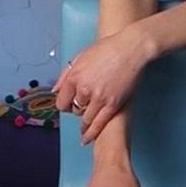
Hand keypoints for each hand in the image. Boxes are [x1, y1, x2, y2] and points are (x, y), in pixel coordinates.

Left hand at [54, 25, 154, 142]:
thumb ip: (65, 74)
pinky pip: (99, 124)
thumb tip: (55, 89)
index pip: (61, 102)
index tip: (68, 104)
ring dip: (84, 121)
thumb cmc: (106, 49)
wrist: (130, 49)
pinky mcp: (113, 105)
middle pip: (74, 110)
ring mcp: (99, 99)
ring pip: (85, 119)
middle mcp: (84, 90)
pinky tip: (87, 138)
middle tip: (83, 106)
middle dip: (76, 109)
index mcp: (74, 77)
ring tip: (85, 123)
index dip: (64, 104)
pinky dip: (91, 133)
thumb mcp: (81, 56)